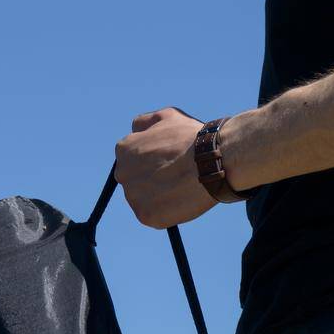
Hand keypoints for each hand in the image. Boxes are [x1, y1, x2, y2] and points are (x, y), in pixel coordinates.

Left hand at [115, 108, 214, 228]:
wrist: (211, 162)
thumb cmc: (191, 137)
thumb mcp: (166, 116)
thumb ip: (145, 122)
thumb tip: (134, 130)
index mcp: (124, 149)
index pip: (132, 160)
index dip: (152, 162)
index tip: (167, 163)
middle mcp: (123, 173)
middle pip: (134, 182)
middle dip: (151, 181)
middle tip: (174, 178)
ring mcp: (133, 196)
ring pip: (143, 200)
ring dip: (158, 197)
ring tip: (179, 188)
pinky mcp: (145, 215)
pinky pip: (152, 217)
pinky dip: (165, 212)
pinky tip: (179, 201)